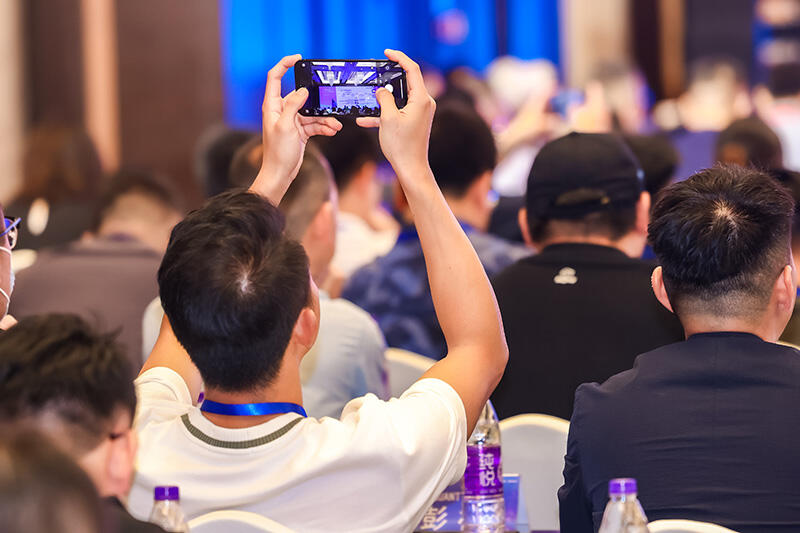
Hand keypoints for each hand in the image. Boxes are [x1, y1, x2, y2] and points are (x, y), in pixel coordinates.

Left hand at [252, 54, 341, 202]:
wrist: (280, 174)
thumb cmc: (278, 152)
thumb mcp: (286, 126)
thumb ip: (294, 106)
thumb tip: (302, 90)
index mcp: (273, 106)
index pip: (275, 77)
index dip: (285, 65)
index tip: (299, 59)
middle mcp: (281, 111)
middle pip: (300, 96)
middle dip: (317, 101)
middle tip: (329, 101)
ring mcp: (291, 121)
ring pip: (311, 113)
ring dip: (324, 119)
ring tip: (335, 126)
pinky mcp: (300, 131)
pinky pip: (314, 124)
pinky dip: (323, 127)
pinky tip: (332, 131)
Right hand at [357, 49, 435, 183]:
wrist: (411, 169)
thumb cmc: (402, 146)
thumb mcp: (387, 119)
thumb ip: (384, 99)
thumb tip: (381, 90)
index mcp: (421, 99)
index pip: (412, 69)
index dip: (400, 57)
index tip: (387, 52)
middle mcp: (425, 103)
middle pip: (408, 81)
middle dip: (391, 77)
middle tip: (377, 71)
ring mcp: (421, 113)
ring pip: (400, 98)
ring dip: (384, 99)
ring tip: (368, 98)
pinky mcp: (416, 121)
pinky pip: (399, 111)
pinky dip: (385, 113)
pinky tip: (364, 120)